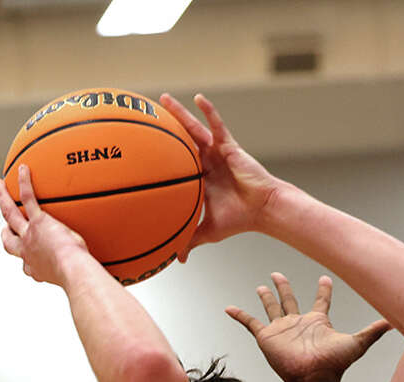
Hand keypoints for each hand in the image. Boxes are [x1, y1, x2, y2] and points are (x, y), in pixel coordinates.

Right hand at [0, 165, 90, 286]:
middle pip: (9, 240)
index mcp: (37, 268)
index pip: (26, 264)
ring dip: (3, 199)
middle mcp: (28, 252)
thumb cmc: (80, 277)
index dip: (24, 260)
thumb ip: (83, 270)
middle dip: (4, 231)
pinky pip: (28, 198)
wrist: (74, 270)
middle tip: (4, 223)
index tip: (28, 256)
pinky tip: (23, 169)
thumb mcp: (79, 274)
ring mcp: (30, 235)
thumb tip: (103, 274)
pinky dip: (24, 183)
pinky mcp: (39, 222)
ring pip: (10, 213)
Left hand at [160, 93, 282, 256]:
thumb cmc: (240, 219)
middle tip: (146, 117)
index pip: (177, 165)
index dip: (161, 158)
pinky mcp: (229, 146)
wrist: (263, 210)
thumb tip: (176, 260)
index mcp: (200, 179)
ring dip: (179, 114)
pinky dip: (208, 112)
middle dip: (165, 130)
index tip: (141, 152)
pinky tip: (198, 98)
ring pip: (194, 129)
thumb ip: (190, 241)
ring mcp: (217, 153)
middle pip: (181, 142)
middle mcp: (206, 163)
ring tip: (163, 100)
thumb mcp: (208, 231)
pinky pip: (217, 125)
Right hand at [228, 273, 391, 381]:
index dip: (324, 289)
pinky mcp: (266, 337)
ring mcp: (281, 329)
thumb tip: (396, 321)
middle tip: (278, 273)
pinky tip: (229, 308)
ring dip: (266, 296)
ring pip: (271, 307)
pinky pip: (249, 322)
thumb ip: (374, 331)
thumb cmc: (334, 365)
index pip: (321, 300)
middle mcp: (298, 323)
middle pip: (290, 299)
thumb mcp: (357, 343)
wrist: (313, 380)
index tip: (325, 277)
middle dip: (284, 286)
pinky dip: (239, 315)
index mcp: (318, 321)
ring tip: (261, 285)